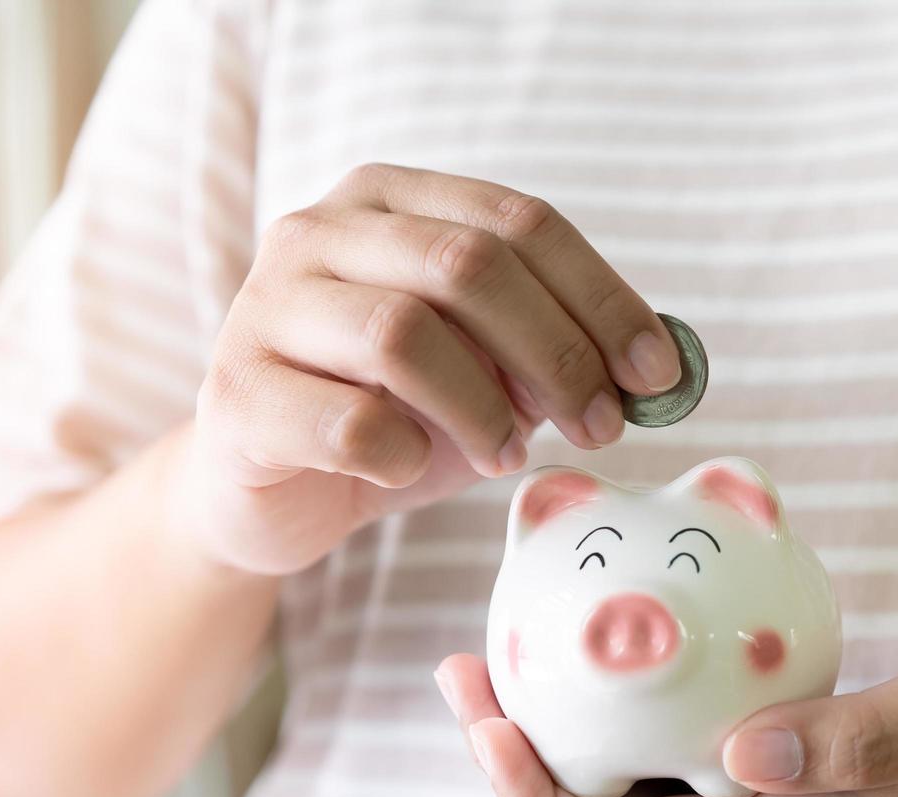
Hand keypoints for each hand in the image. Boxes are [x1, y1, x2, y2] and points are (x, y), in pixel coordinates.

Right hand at [179, 163, 681, 573]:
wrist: (270, 493)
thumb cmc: (391, 418)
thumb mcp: (485, 374)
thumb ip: (553, 350)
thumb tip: (659, 364)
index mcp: (391, 201)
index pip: (519, 222)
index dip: (601, 297)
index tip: (656, 373)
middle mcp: (320, 232)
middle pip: (467, 265)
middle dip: (557, 353)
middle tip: (600, 426)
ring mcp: (267, 306)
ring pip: (403, 334)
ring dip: (483, 408)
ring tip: (506, 454)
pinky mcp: (237, 393)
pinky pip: (346, 420)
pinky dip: (403, 453)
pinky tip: (411, 469)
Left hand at [435, 609, 897, 796]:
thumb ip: (866, 738)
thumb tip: (740, 757)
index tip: (490, 724)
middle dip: (524, 765)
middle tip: (469, 669)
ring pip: (636, 787)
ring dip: (563, 732)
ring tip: (508, 648)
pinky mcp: (789, 758)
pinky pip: (679, 743)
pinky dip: (627, 702)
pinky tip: (612, 637)